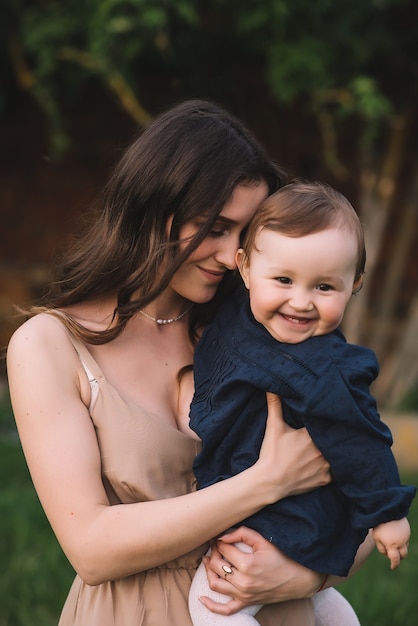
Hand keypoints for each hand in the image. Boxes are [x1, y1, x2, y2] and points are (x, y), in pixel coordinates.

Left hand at [201, 527, 321, 614]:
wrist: (298, 578)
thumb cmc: (282, 557)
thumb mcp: (264, 541)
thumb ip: (242, 534)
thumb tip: (223, 535)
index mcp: (247, 564)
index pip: (223, 549)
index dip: (219, 541)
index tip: (219, 537)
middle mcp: (243, 581)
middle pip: (217, 565)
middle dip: (213, 552)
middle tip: (216, 546)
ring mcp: (244, 595)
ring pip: (215, 584)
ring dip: (208, 571)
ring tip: (209, 560)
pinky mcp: (246, 603)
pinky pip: (225, 609)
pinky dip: (211, 606)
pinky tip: (202, 598)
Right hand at [257, 393, 330, 501]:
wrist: (269, 482)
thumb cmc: (272, 453)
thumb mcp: (273, 426)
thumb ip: (275, 405)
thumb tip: (272, 386)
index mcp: (312, 435)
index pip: (327, 423)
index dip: (329, 419)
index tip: (332, 413)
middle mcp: (323, 451)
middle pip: (334, 438)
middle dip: (334, 434)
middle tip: (339, 428)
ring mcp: (326, 466)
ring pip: (337, 454)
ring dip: (336, 450)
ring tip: (338, 443)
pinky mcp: (325, 480)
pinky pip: (337, 471)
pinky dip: (335, 467)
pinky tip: (333, 461)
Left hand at [373, 518, 409, 568]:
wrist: (386, 510)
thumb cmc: (379, 524)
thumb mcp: (376, 537)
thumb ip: (381, 548)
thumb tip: (387, 554)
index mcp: (392, 545)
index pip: (395, 559)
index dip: (394, 564)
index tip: (392, 567)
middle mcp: (401, 542)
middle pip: (403, 555)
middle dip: (399, 557)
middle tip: (392, 554)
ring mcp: (406, 536)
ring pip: (405, 546)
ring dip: (400, 547)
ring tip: (391, 540)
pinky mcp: (407, 530)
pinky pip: (406, 538)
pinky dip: (401, 539)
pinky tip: (394, 534)